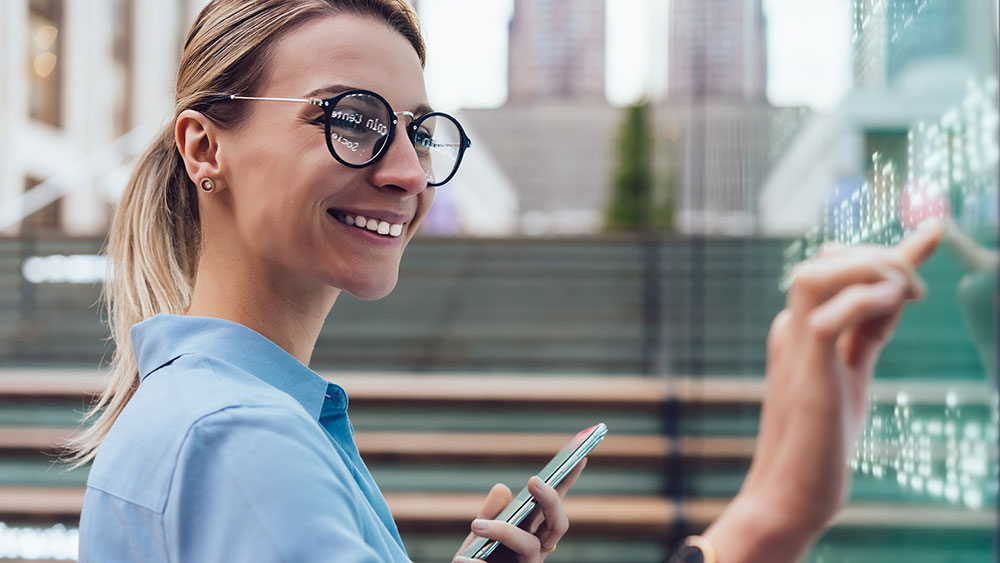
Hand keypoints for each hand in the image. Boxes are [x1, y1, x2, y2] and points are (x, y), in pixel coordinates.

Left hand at [453, 459, 586, 562]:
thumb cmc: (478, 555)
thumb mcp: (480, 529)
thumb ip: (491, 510)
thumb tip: (503, 489)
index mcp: (533, 531)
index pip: (553, 505)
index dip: (568, 483)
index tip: (579, 457)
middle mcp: (537, 548)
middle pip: (558, 524)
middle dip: (550, 500)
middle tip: (533, 481)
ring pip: (530, 546)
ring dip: (504, 531)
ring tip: (475, 524)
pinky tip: (461, 560)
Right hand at [705, 223, 942, 562]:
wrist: (793, 489)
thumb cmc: (823, 438)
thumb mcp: (854, 371)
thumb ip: (869, 331)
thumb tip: (899, 292)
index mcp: (798, 326)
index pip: (836, 267)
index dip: (885, 249)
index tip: (935, 233)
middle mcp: (790, 326)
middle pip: (828, 260)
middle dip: (884, 259)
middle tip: (920, 291)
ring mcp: (793, 344)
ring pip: (820, 273)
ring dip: (872, 271)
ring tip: (907, 296)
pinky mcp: (805, 368)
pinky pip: (827, 314)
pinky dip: (866, 300)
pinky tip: (894, 308)